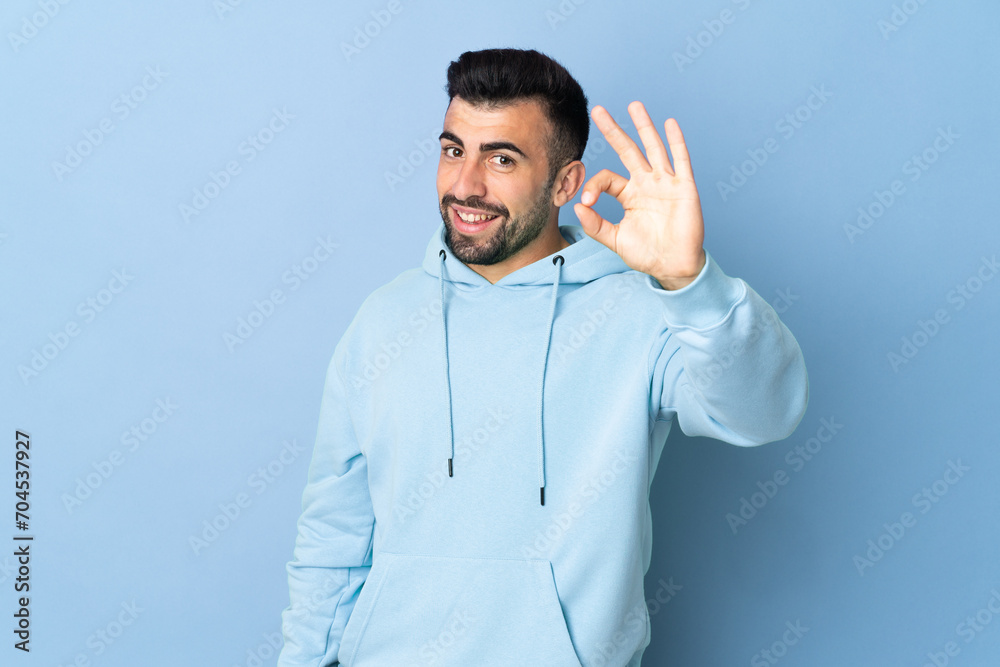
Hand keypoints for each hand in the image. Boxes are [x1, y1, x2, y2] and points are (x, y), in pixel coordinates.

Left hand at [574, 101, 705, 289]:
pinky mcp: (684, 188)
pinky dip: (676, 142)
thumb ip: (595, 225)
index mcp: (629, 195)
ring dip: (644, 126)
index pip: (608, 177)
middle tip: (598, 110)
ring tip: (634, 105)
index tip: (586, 200)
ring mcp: (666, 183)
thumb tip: (577, 206)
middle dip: (614, 130)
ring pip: (653, 148)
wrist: (673, 266)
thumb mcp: (615, 239)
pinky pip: (681, 160)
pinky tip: (669, 124)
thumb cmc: (647, 254)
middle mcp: (647, 184)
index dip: (594, 185)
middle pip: (628, 150)